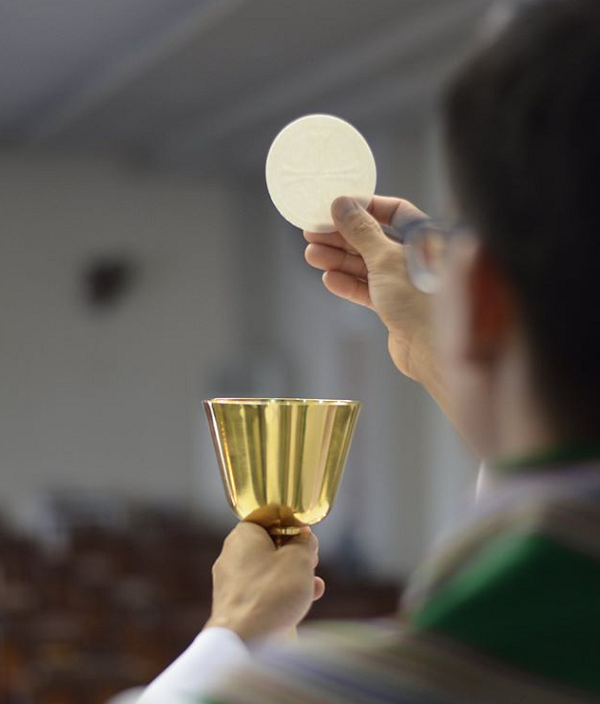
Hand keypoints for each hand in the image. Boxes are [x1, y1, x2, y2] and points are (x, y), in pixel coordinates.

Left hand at [205, 523, 323, 641]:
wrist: (246, 642)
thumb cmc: (271, 592)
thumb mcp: (299, 559)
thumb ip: (304, 543)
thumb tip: (304, 538)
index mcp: (243, 535)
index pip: (268, 518)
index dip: (291, 524)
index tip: (307, 536)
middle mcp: (232, 556)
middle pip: (268, 545)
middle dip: (293, 552)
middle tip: (311, 558)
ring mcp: (232, 583)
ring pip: (267, 570)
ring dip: (292, 574)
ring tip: (313, 581)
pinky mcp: (236, 607)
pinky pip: (262, 592)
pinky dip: (282, 593)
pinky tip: (306, 599)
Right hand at [304, 195, 430, 380]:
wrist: (430, 350)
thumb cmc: (419, 300)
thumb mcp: (385, 258)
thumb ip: (362, 231)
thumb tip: (341, 205)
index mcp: (427, 238)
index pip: (396, 211)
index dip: (366, 208)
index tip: (338, 208)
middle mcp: (417, 257)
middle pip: (375, 239)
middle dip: (343, 237)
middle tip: (313, 232)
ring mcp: (405, 282)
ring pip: (367, 265)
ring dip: (339, 259)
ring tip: (312, 255)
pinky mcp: (395, 306)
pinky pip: (368, 289)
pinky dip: (349, 284)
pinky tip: (329, 279)